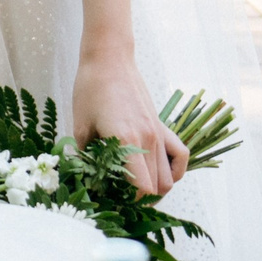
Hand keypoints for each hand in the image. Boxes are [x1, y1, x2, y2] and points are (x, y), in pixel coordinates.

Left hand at [73, 51, 186, 196]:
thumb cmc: (90, 88)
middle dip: (139, 199)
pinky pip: (181, 156)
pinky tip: (159, 173)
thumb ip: (86, 154)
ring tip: (135, 189)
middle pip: (156, 188)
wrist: (110, 59)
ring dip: (155, 189)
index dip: (129, 202)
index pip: (140, 188)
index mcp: (126, 140)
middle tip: (119, 198)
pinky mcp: (163, 126)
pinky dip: (175, 171)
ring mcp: (159, 133)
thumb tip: (86, 177)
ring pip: (169, 178)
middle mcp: (148, 140)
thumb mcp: (80, 124)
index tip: (112, 200)